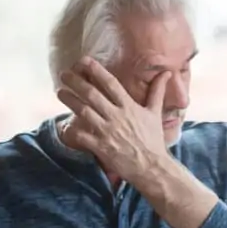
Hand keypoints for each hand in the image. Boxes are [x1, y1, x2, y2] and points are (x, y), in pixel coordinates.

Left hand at [57, 56, 171, 181]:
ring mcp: (107, 131)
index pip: (110, 83)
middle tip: (63, 74)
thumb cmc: (153, 139)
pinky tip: (63, 123)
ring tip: (60, 92)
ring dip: (69, 100)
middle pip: (91, 94)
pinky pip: (81, 135)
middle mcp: (116, 116)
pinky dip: (71, 129)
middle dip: (75, 82)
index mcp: (129, 106)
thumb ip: (157, 91)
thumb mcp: (155, 113)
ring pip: (83, 111)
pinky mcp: (100, 147)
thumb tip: (167, 73)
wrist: (151, 166)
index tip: (84, 61)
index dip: (96, 70)